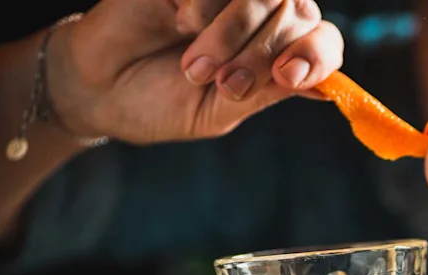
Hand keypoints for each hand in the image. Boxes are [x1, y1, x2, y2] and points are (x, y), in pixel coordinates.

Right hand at [46, 0, 342, 143]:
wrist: (100, 88)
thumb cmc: (163, 103)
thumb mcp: (221, 110)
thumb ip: (269, 93)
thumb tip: (327, 89)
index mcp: (277, 53)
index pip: (323, 41)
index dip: (316, 54)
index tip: (288, 76)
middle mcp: (261, 17)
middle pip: (297, 13)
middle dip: (262, 55)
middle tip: (226, 85)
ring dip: (233, 34)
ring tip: (196, 67)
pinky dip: (203, 7)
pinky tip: (179, 23)